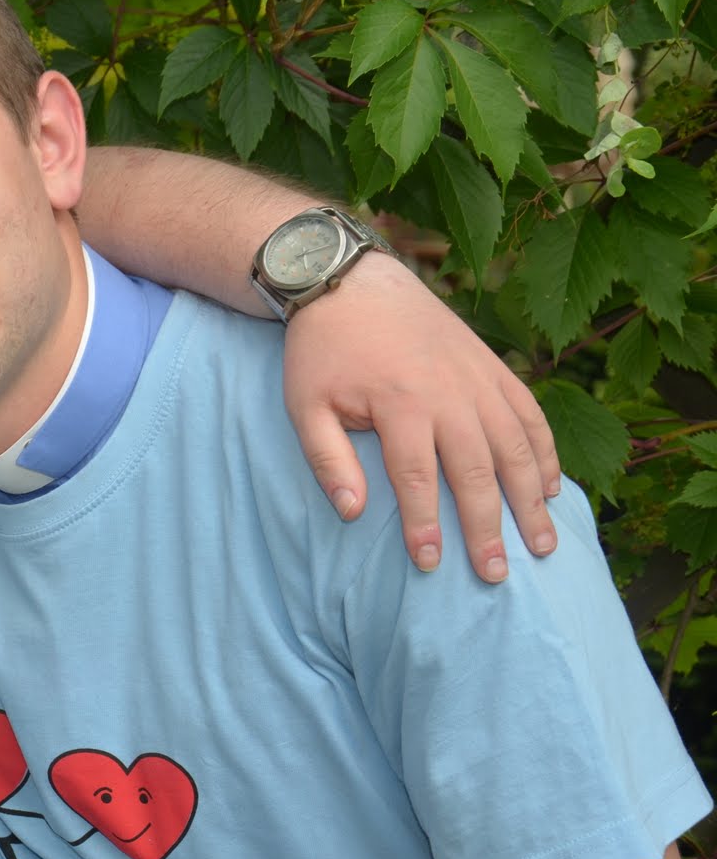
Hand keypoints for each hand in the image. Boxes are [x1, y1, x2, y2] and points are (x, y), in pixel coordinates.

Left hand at [283, 253, 560, 583]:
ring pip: (516, 447)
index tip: (431, 566)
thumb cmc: (323, 351)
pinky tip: (553, 488)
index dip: (426, 527)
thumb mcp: (304, 405)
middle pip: (477, 472)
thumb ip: (328, 460)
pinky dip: (545, 452)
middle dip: (488, 528)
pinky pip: (530, 414)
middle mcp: (449, 394)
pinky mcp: (493, 367)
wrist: (352, 283)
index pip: (418, 480)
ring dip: (532, 499)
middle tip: (496, 575)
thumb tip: (354, 515)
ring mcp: (478, 379)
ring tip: (542, 545)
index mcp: (400, 404)